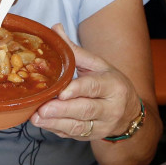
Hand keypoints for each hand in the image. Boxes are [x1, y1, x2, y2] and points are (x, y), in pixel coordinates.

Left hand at [30, 24, 140, 140]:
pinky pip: (73, 135)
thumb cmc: (108, 83)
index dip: (77, 90)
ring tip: (36, 118)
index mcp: (112, 85)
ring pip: (79, 127)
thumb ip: (75, 50)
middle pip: (85, 110)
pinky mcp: (92, 136)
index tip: (61, 92)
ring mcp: (102, 125)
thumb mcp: (97, 64)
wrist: (129, 112)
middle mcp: (111, 107)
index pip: (93, 87)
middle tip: (42, 109)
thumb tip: (55, 28)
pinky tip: (42, 123)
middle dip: (62, 110)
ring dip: (56, 123)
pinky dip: (56, 129)